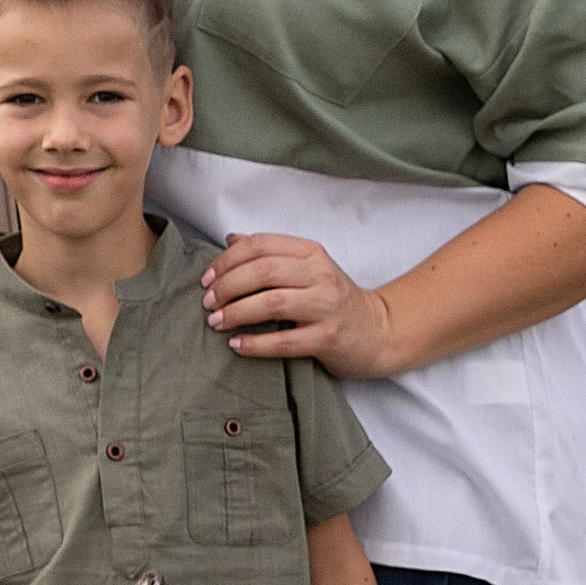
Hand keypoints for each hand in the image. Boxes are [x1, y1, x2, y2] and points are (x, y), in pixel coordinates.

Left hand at [201, 232, 395, 377]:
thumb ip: (272, 253)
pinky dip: (255, 344)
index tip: (207, 277)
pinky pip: (284, 341)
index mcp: (312, 253)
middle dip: (227, 286)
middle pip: (262, 271)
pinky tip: (236, 345)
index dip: (228, 260)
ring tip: (216, 321)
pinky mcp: (328, 338)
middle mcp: (321, 275)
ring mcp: (326, 307)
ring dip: (236, 312)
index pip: (261, 245)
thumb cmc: (335, 300)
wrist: (378, 332)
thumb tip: (231, 239)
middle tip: (207, 301)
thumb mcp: (308, 268)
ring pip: (271, 303)